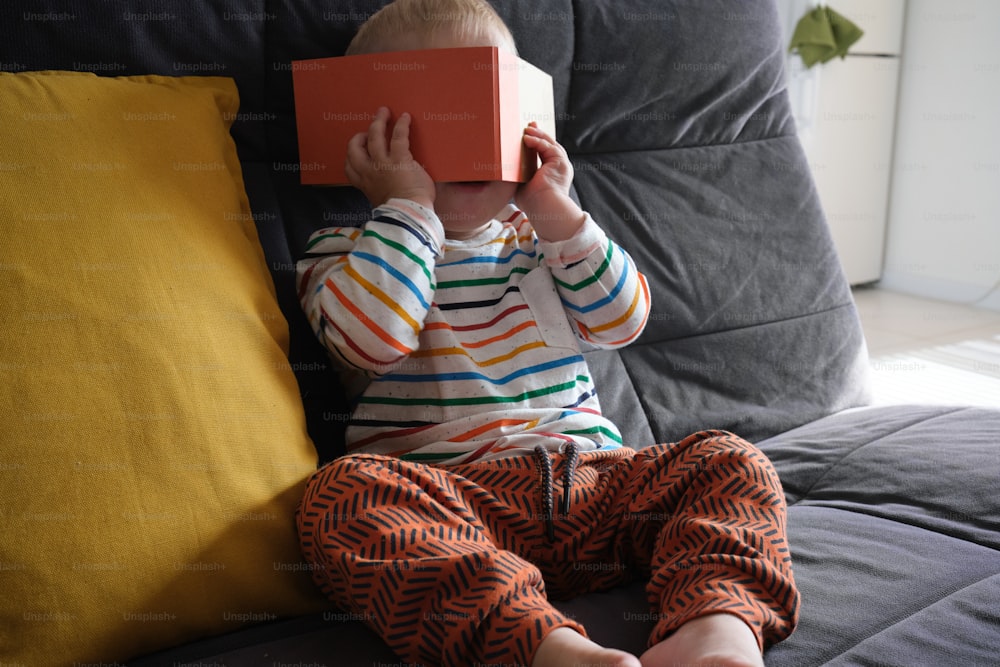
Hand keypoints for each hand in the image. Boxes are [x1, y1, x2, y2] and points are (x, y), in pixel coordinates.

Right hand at [345, 106, 434, 208]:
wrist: (410, 216)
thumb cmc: (403, 213)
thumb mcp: (385, 202)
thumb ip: (383, 191)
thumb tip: (392, 186)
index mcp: (365, 186)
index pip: (349, 169)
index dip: (351, 156)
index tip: (359, 149)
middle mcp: (370, 173)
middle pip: (354, 149)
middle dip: (360, 136)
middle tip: (368, 130)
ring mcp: (383, 164)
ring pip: (374, 136)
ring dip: (378, 122)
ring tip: (383, 112)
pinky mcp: (399, 159)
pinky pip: (398, 137)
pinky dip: (401, 125)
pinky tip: (405, 117)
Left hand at [515, 123, 584, 240]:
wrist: (544, 207)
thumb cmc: (533, 203)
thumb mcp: (522, 186)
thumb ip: (518, 176)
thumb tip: (503, 171)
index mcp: (551, 173)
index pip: (544, 153)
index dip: (536, 142)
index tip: (527, 135)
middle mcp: (558, 167)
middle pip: (548, 145)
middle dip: (539, 134)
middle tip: (528, 125)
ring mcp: (561, 164)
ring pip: (549, 144)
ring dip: (537, 135)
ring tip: (526, 129)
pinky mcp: (560, 162)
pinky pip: (548, 147)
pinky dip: (537, 142)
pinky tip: (527, 138)